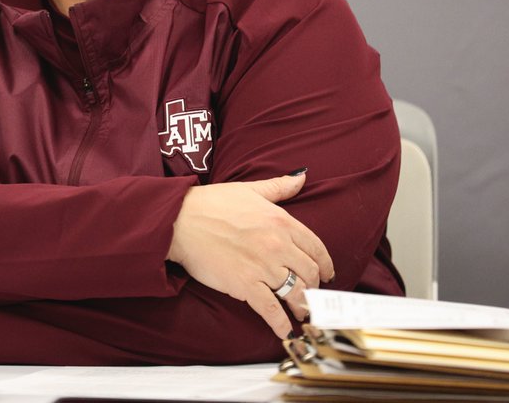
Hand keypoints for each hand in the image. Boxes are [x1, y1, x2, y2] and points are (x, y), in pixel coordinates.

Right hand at [167, 172, 333, 338]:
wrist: (181, 221)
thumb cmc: (212, 203)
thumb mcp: (250, 190)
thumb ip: (279, 186)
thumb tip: (301, 177)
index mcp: (281, 221)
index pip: (316, 247)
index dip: (326, 264)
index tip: (327, 274)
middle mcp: (278, 245)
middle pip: (310, 273)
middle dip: (313, 286)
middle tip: (310, 293)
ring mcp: (263, 267)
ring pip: (296, 293)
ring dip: (303, 306)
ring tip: (303, 312)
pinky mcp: (245, 286)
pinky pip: (271, 310)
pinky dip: (281, 324)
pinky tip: (287, 332)